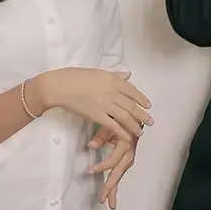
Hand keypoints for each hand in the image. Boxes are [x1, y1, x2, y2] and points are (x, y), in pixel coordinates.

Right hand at [29, 68, 151, 143]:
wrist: (59, 86)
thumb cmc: (75, 76)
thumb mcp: (98, 72)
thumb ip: (114, 75)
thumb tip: (127, 75)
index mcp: (112, 79)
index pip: (132, 90)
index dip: (142, 99)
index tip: (149, 105)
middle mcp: (111, 92)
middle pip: (131, 105)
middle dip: (142, 115)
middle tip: (150, 121)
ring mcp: (105, 104)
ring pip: (125, 117)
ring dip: (135, 125)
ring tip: (141, 131)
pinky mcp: (96, 115)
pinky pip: (112, 125)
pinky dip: (122, 132)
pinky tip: (127, 137)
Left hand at [89, 126, 138, 209]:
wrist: (137, 116)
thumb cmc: (125, 118)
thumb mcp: (112, 123)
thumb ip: (101, 135)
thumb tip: (90, 145)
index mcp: (126, 144)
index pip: (113, 160)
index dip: (102, 166)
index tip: (90, 170)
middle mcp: (129, 153)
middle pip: (118, 173)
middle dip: (110, 187)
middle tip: (103, 199)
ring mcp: (129, 157)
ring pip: (120, 175)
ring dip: (114, 188)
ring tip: (110, 201)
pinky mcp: (128, 158)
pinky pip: (121, 172)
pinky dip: (117, 182)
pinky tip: (113, 191)